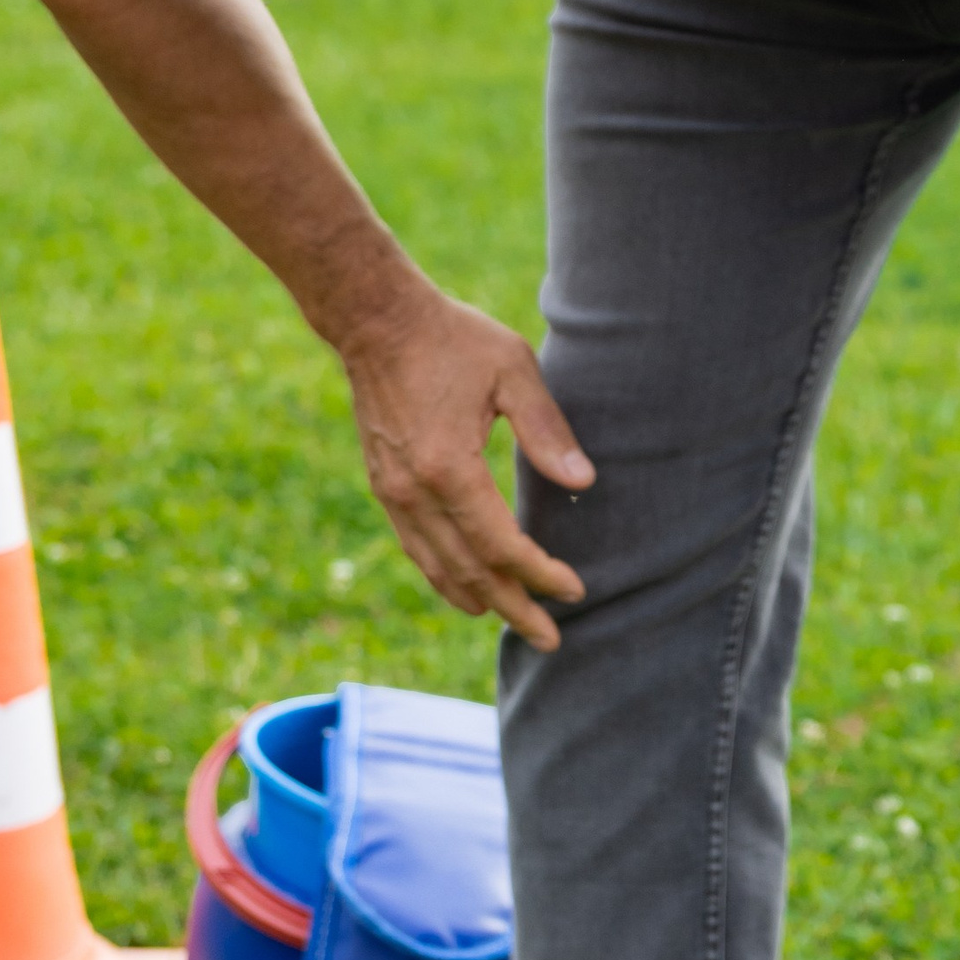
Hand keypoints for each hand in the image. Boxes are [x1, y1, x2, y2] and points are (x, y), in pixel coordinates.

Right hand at [338, 287, 592, 649]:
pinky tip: (466, 590)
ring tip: (515, 622)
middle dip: (514, 608)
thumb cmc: (451, 338)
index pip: (502, 546)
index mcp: (450, 470)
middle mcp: (415, 494)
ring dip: (479, 601)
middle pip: (471, 572)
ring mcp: (393, 494)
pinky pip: (417, 548)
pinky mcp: (384, 487)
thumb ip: (547, 430)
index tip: (575, 590)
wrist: (376, 320)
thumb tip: (583, 482)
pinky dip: (445, 577)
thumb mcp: (512, 370)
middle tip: (551, 639)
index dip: (540, 575)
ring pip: (439, 568)